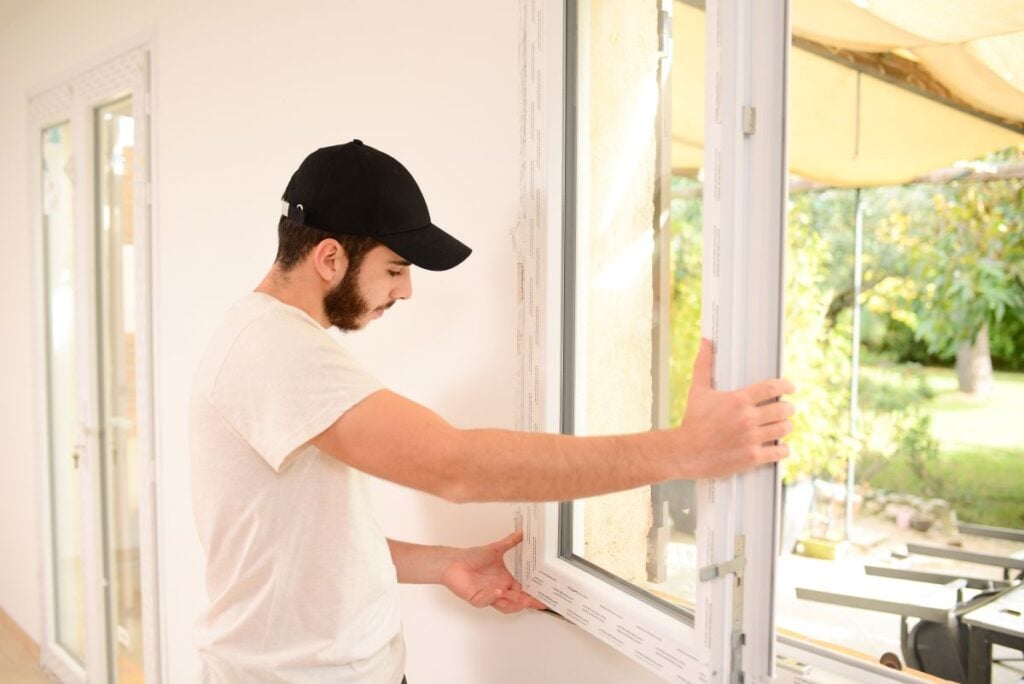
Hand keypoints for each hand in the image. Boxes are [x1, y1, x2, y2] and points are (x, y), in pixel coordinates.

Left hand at [441, 530, 545, 613]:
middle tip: (537, 602)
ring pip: (504, 606)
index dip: (533, 595)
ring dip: (513, 603)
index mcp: (505, 580)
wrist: (454, 562)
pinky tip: (498, 591)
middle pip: (516, 601)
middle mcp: (499, 590)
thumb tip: (522, 532)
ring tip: (521, 599)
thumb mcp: (495, 548)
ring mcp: (489, 596)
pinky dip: (493, 597)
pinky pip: (487, 601)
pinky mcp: (477, 599)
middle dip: (527, 602)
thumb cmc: (472, 557)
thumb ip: (510, 541)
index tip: (544, 598)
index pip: (523, 591)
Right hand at [677, 338, 794, 476]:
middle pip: (783, 409)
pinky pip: (780, 452)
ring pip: (784, 429)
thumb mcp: (698, 391)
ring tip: (782, 425)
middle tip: (786, 409)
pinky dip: (783, 449)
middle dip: (788, 408)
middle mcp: (747, 418)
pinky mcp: (752, 457)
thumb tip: (705, 341)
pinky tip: (779, 447)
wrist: (685, 452)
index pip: (772, 387)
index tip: (790, 388)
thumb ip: (704, 365)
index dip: (786, 386)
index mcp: (738, 400)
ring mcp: (751, 438)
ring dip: (785, 426)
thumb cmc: (692, 421)